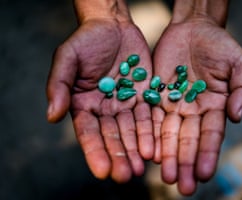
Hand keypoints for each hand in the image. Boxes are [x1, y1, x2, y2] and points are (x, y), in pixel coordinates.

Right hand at [46, 19, 153, 182]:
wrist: (113, 26)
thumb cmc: (86, 41)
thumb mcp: (67, 58)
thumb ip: (59, 85)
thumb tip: (52, 116)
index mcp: (84, 105)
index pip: (88, 133)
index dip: (95, 152)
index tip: (102, 172)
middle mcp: (105, 110)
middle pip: (112, 137)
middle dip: (119, 156)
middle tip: (126, 176)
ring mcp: (126, 104)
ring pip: (132, 131)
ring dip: (136, 150)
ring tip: (142, 168)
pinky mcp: (145, 97)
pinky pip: (149, 117)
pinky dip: (152, 133)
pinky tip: (156, 148)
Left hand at [152, 18, 241, 194]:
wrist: (193, 28)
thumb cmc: (219, 45)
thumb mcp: (238, 63)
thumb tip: (236, 117)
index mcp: (216, 106)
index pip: (212, 135)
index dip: (208, 154)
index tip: (204, 174)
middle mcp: (194, 110)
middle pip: (189, 140)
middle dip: (185, 163)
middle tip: (182, 186)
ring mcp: (174, 104)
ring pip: (170, 134)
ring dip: (168, 156)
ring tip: (165, 176)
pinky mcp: (156, 96)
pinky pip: (153, 118)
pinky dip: (152, 136)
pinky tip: (150, 153)